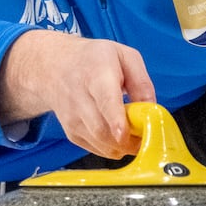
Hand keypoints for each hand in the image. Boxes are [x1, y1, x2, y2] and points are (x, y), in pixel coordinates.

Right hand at [0, 30, 155, 158]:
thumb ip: (141, 82)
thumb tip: (151, 109)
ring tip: (136, 136)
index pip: (105, 101)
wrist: (54, 67)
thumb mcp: (124, 56)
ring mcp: (72, 118)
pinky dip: (111, 148)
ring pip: (100, 143)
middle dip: (128, 140)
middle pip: (103, 129)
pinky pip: (95, 149)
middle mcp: (79, 98)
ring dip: (122, 146)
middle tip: (146, 137)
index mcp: (97, 74)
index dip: (116, 121)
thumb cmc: (94, 59)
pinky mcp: (70, 132)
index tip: (125, 133)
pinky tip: (119, 137)